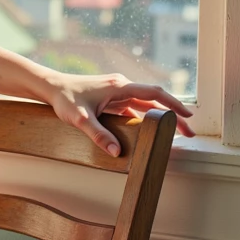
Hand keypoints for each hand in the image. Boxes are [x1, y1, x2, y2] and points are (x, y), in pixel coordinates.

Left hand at [41, 72, 194, 157]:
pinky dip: (146, 117)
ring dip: (160, 116)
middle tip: (189, 131)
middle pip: (154, 100)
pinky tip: (152, 129)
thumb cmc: (65, 98)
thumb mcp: (80, 119)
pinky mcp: (112, 98)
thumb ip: (99, 135)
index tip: (188, 116)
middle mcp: (122, 86)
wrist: (50, 87)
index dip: (172, 104)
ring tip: (176, 133)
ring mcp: (117, 92)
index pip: (153, 93)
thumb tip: (117, 152)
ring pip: (145, 104)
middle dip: (173, 114)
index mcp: (119, 86)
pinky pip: (134, 107)